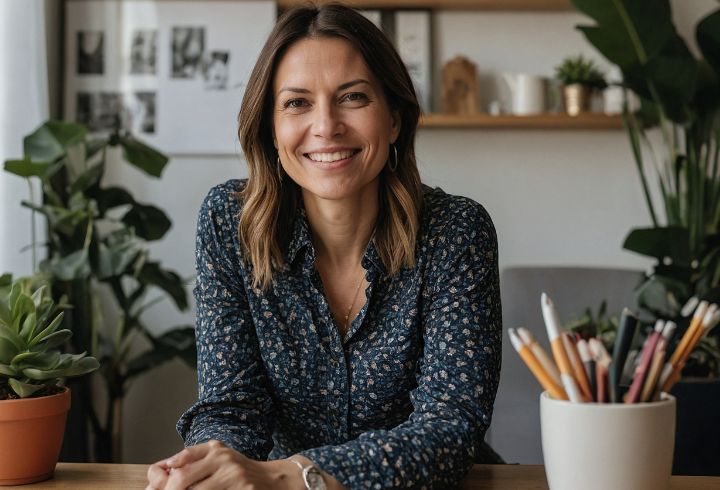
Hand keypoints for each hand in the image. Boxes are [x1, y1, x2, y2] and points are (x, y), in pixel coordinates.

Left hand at [145, 440, 302, 489]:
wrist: (274, 480)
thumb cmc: (240, 471)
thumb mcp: (218, 457)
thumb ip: (191, 459)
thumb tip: (161, 469)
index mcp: (215, 450)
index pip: (180, 461)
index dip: (163, 479)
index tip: (154, 489)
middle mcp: (224, 460)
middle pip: (183, 480)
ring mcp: (234, 477)